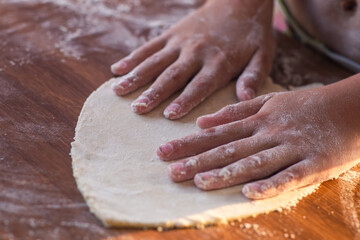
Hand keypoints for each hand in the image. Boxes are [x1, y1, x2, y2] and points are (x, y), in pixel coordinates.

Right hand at [111, 0, 274, 118]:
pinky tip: (118, 70)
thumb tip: (246, 99)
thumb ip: (253, 76)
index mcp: (219, 62)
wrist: (240, 0)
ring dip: (136, 77)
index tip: (168, 115)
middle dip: (153, 93)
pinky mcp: (172, 34)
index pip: (199, 85)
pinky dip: (133, 58)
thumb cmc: (252, 34)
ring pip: (155, 61)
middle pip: (172, 75)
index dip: (184, 100)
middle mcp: (197, 52)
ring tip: (118, 91)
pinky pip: (150, 46)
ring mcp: (181, 42)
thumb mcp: (262, 55)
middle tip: (137, 109)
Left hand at [156, 76, 359, 198]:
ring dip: (226, 173)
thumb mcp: (270, 101)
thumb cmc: (306, 106)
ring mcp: (290, 148)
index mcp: (258, 120)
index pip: (216, 133)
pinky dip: (270, 185)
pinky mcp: (312, 164)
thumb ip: (236, 112)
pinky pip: (289, 177)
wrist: (350, 107)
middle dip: (197, 160)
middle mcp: (269, 133)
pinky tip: (248, 193)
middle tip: (170, 171)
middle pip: (228, 149)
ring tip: (198, 182)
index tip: (164, 151)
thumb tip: (202, 121)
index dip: (189, 143)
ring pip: (254, 162)